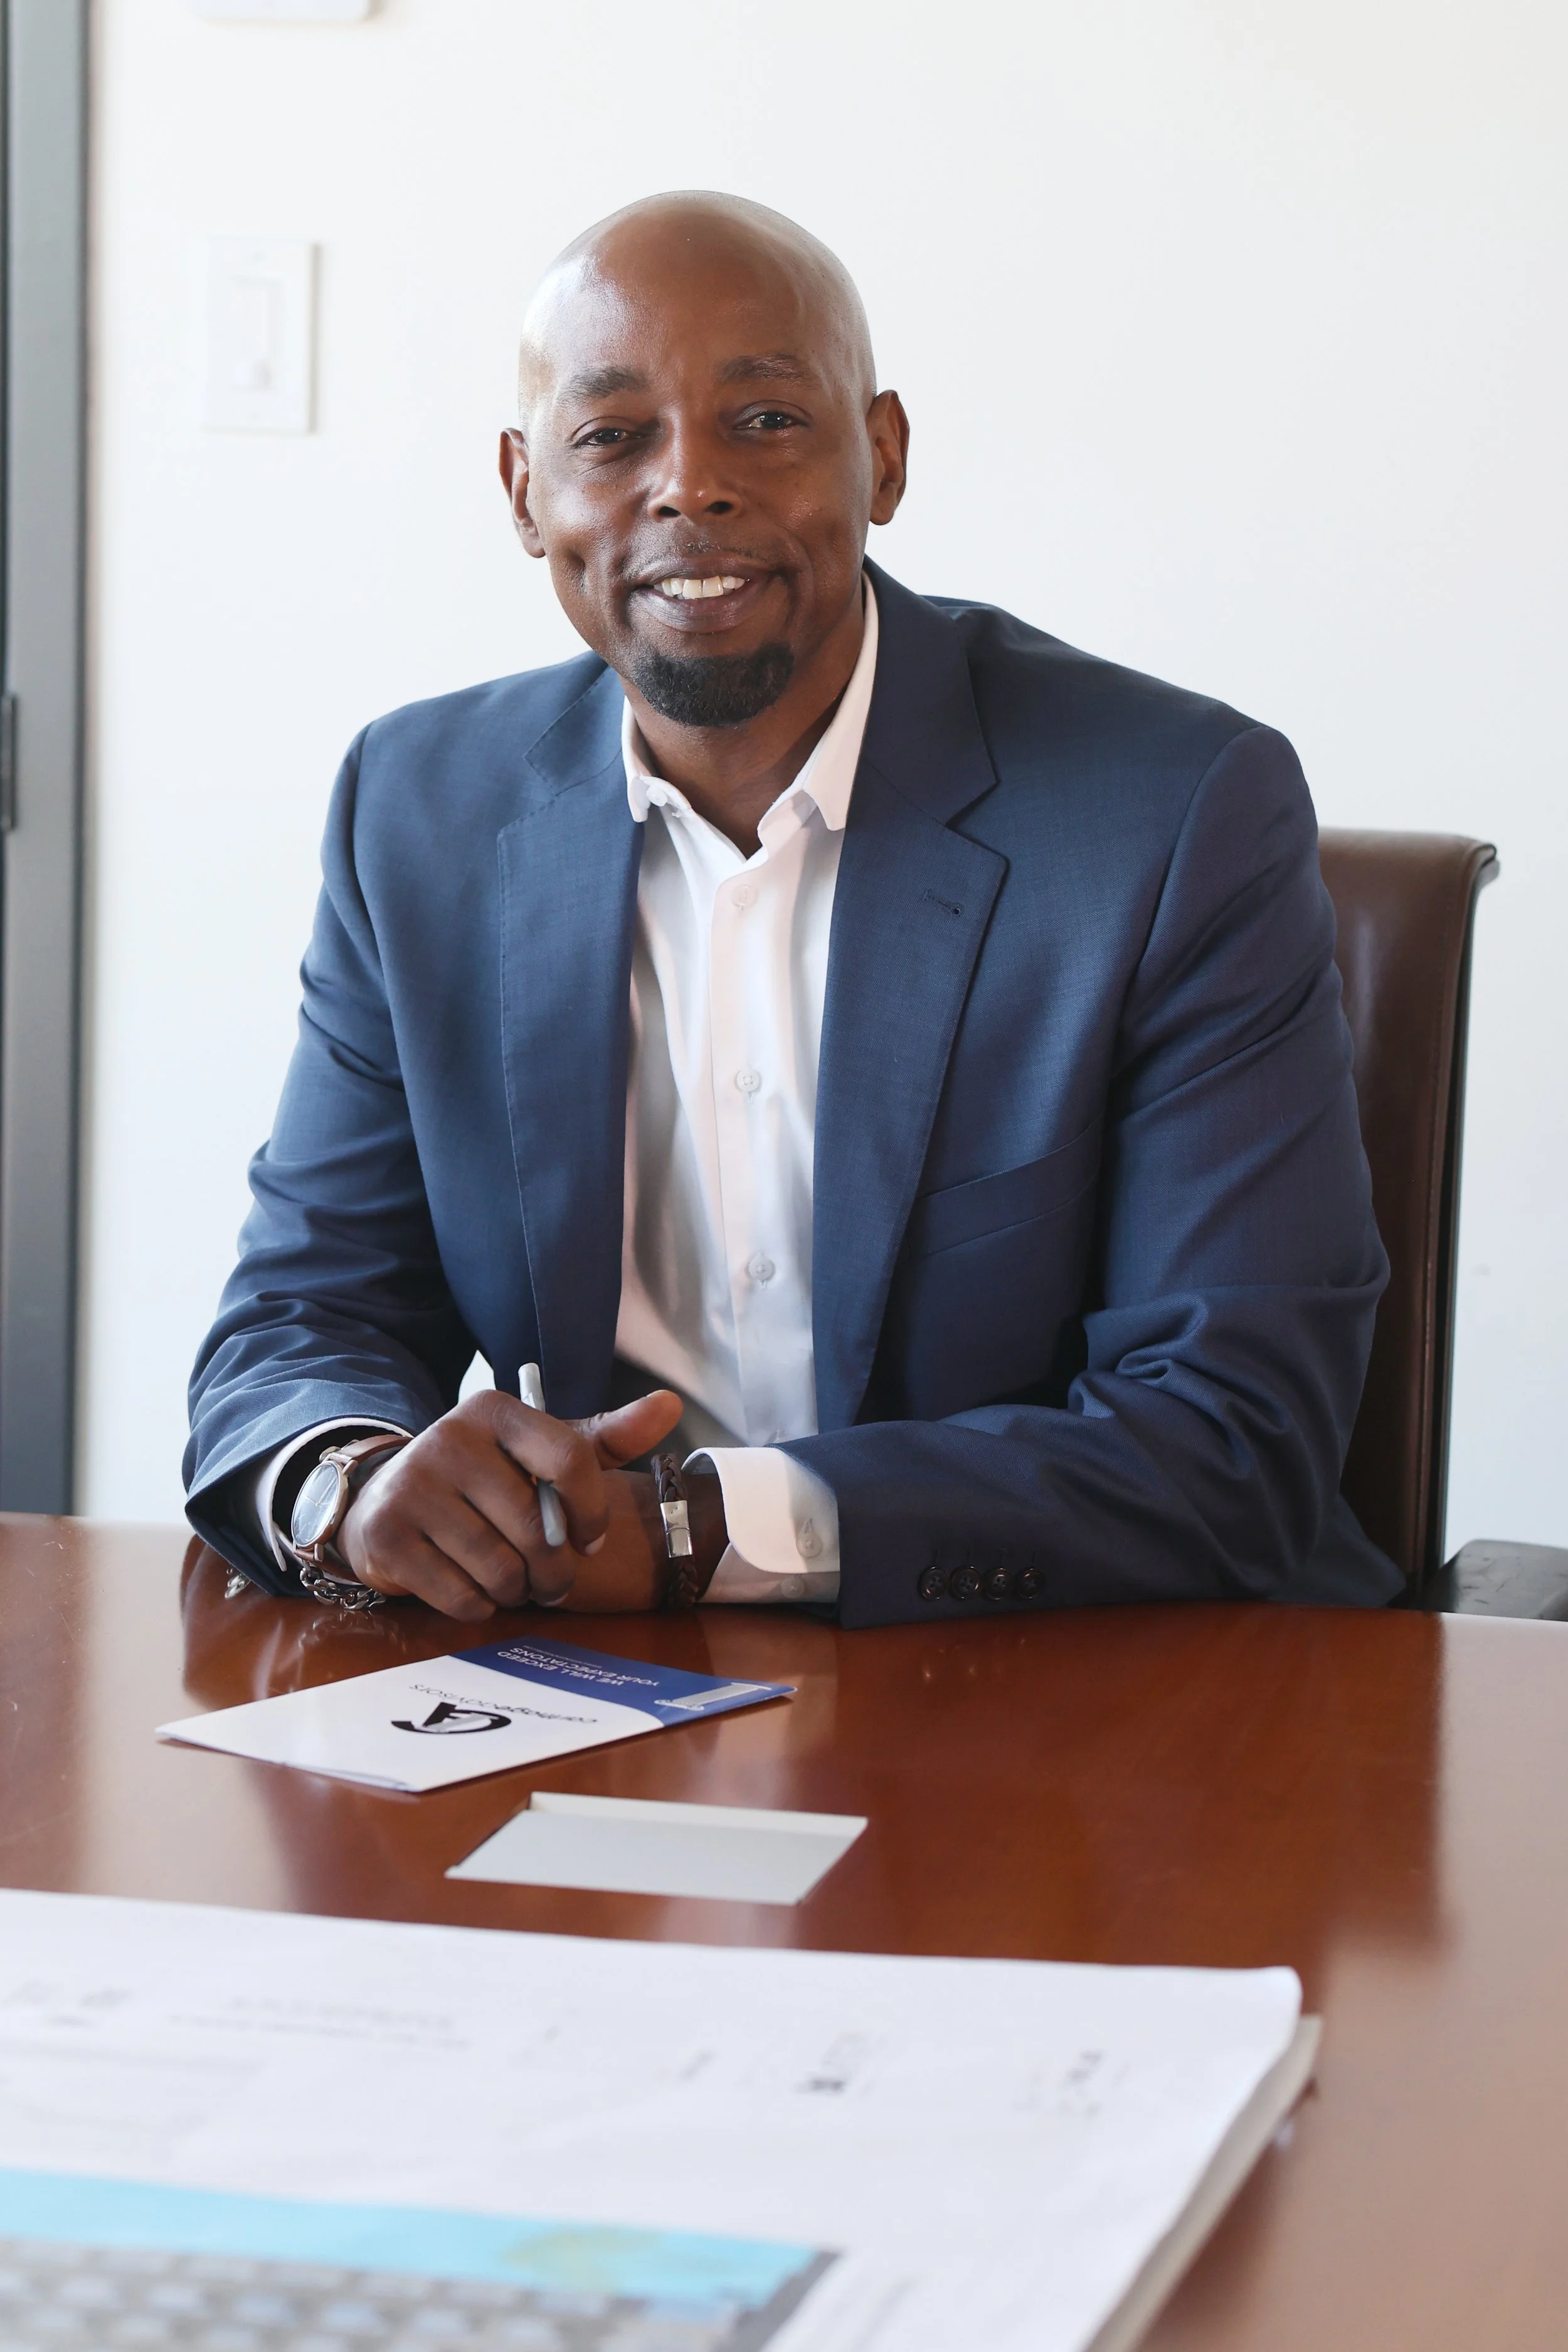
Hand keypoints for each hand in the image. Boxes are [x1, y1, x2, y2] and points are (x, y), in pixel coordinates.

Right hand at [336, 1387, 722, 1621]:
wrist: (388, 1498)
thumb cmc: (485, 1479)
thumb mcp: (542, 1453)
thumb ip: (606, 1436)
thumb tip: (670, 1405)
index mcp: (495, 1411)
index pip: (569, 1458)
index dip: (591, 1510)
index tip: (590, 1539)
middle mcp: (449, 1439)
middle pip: (535, 1528)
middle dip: (555, 1570)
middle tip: (552, 1581)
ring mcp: (412, 1487)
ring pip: (499, 1568)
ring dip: (517, 1591)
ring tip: (513, 1582)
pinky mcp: (387, 1536)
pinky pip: (461, 1596)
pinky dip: (479, 1606)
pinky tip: (474, 1589)